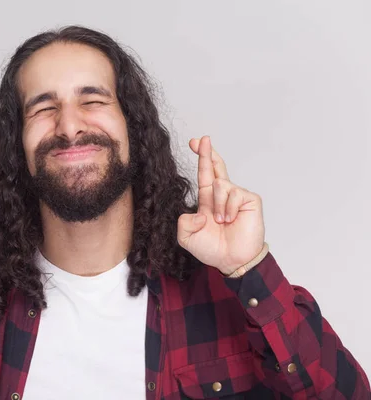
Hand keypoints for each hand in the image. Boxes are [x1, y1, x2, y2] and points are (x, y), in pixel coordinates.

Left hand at [177, 136, 264, 274]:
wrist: (232, 260)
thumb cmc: (212, 249)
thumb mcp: (187, 237)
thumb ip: (184, 223)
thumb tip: (199, 211)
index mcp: (208, 201)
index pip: (204, 175)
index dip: (201, 158)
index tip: (195, 142)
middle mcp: (222, 195)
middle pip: (217, 167)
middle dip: (208, 152)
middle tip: (203, 139)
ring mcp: (236, 196)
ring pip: (221, 184)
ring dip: (217, 205)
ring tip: (222, 221)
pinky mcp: (249, 200)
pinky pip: (234, 193)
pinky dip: (228, 208)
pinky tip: (231, 220)